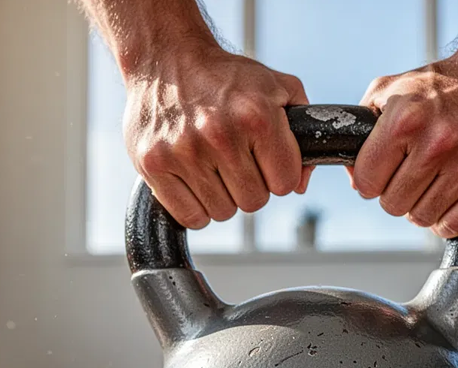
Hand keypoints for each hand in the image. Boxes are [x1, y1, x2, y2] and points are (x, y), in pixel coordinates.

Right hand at [124, 44, 312, 227]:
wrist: (166, 59)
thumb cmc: (225, 78)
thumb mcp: (277, 88)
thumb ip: (304, 131)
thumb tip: (300, 185)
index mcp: (258, 117)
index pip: (285, 184)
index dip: (279, 174)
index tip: (264, 160)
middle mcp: (220, 134)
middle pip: (254, 202)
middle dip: (250, 185)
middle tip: (235, 161)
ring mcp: (184, 152)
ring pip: (222, 212)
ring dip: (222, 196)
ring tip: (212, 165)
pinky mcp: (153, 165)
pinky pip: (190, 217)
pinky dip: (195, 207)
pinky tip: (193, 178)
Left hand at [352, 53, 457, 237]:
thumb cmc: (442, 86)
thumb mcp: (390, 91)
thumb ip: (362, 132)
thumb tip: (356, 182)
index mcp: (407, 119)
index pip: (367, 183)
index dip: (371, 179)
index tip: (385, 170)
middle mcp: (439, 141)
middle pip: (394, 205)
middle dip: (398, 192)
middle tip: (414, 173)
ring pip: (424, 218)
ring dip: (424, 205)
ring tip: (436, 180)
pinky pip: (457, 225)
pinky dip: (449, 219)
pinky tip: (452, 196)